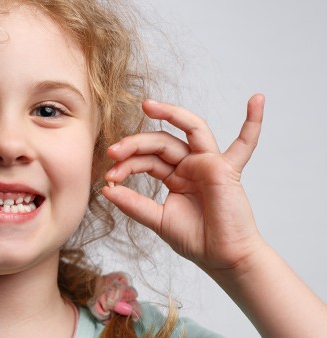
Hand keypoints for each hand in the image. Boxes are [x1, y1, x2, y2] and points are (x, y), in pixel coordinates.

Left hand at [102, 94, 265, 272]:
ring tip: (147, 105)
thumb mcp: (157, 219)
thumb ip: (133, 204)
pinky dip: (253, 122)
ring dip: (171, 113)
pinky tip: (256, 100)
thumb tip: (106, 189)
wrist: (222, 258)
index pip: (146, 160)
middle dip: (135, 144)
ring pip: (190, 129)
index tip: (108, 177)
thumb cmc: (196, 240)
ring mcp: (209, 163)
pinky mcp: (226, 168)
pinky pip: (245, 143)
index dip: (126, 164)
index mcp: (174, 176)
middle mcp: (191, 165)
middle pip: (160, 143)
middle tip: (113, 151)